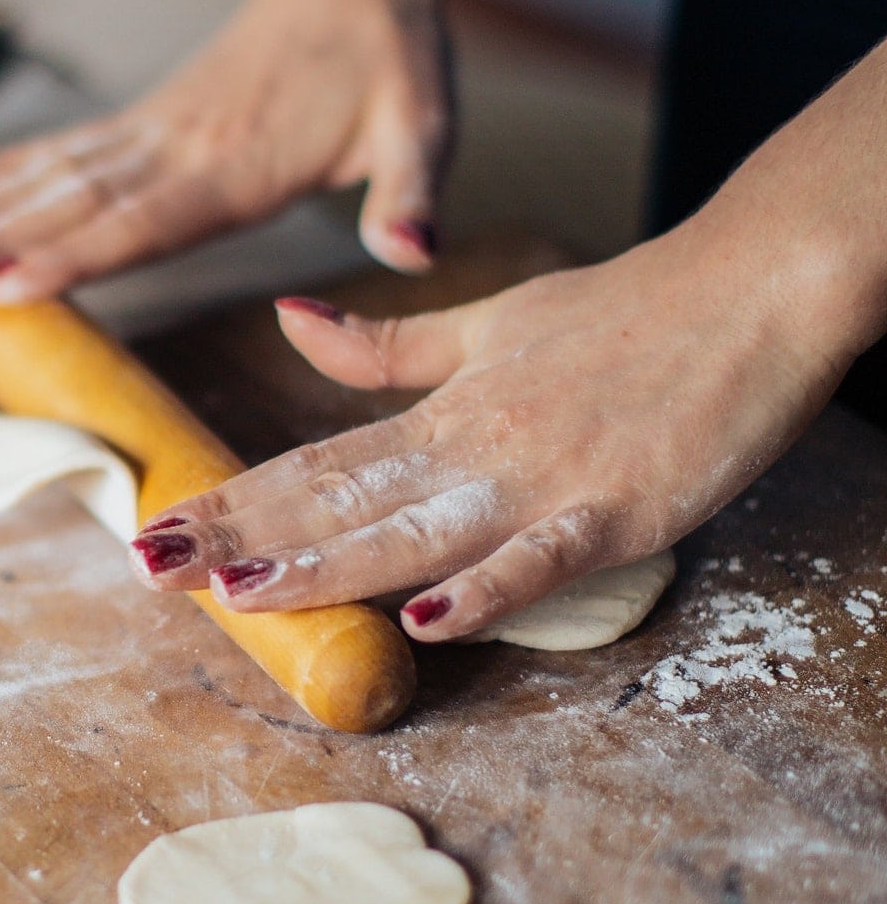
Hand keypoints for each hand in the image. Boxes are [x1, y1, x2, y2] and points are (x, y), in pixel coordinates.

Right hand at [0, 0, 449, 302]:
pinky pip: (58, 150)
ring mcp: (153, 132)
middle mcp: (180, 148)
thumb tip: (414, 250)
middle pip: (72, 202)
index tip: (7, 283)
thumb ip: (411, 193)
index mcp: (242, 164)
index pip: (143, 219)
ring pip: (50, 176)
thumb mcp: (422, 127)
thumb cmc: (391, 64)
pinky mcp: (143, 124)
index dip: (73, 254)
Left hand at [124, 222, 857, 640]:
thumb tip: (287, 321)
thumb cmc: (624, 312)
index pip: (313, 463)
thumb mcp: (490, 324)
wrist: (752, 285)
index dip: (232, 500)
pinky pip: (542, 556)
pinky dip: (487, 588)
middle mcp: (472, 447)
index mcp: (440, 414)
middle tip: (151, 566)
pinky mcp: (617, 507)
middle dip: (242, 538)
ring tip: (244, 593)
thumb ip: (386, 347)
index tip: (153, 528)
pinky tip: (426, 618)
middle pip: (338, 500)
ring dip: (328, 563)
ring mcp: (542, 479)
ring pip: (416, 529)